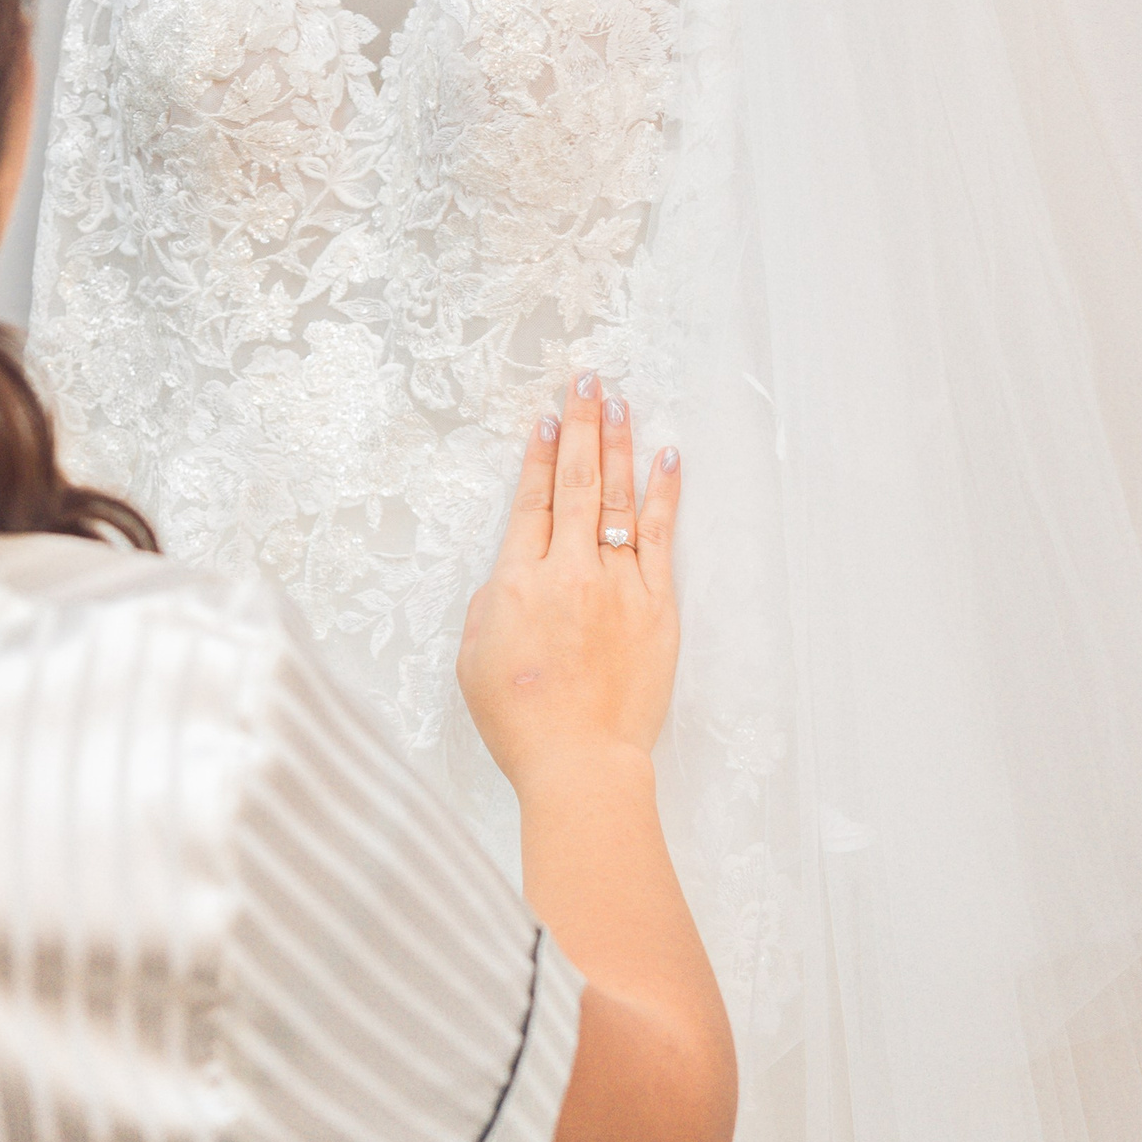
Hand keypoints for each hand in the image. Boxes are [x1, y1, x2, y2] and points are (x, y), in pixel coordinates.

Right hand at [456, 376, 680, 787]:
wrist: (579, 760)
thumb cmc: (519, 720)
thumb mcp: (474, 655)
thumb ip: (492, 601)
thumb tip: (513, 571)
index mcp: (518, 580)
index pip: (531, 500)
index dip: (538, 453)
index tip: (546, 416)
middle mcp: (569, 571)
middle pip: (577, 482)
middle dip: (580, 425)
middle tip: (587, 380)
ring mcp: (617, 585)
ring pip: (620, 499)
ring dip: (618, 445)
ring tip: (620, 403)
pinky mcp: (656, 607)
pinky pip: (662, 537)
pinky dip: (665, 493)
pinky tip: (667, 457)